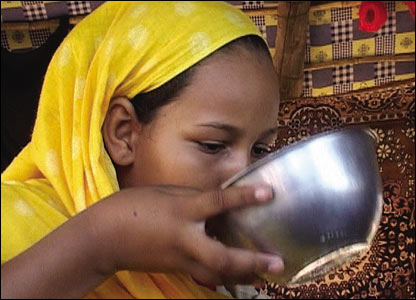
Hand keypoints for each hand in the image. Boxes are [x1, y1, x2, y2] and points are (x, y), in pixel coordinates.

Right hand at [90, 185, 283, 285]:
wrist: (104, 237)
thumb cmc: (133, 206)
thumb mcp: (166, 194)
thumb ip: (193, 200)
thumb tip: (217, 203)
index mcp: (181, 211)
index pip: (217, 202)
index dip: (244, 197)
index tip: (268, 193)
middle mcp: (184, 238)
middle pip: (222, 256)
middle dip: (252, 261)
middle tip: (278, 263)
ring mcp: (180, 258)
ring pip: (217, 272)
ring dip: (243, 275)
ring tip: (266, 275)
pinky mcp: (176, 268)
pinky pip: (205, 274)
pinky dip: (223, 275)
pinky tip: (237, 275)